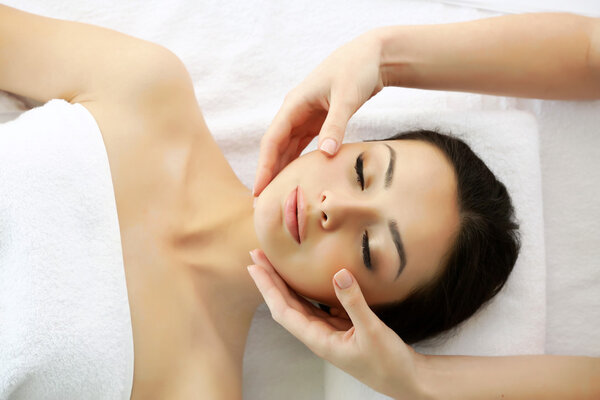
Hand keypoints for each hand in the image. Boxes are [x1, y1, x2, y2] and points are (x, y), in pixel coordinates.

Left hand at [247, 249, 428, 399]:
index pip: (283, 310)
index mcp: (318, 340)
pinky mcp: (342, 327)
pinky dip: (308, 290)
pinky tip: (306, 278)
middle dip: (270, 280)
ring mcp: (329, 331)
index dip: (268, 288)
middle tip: (256, 254)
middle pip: (286, 304)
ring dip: (286, 284)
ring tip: (274, 262)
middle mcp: (318, 335)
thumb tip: (339, 274)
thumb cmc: (389, 363)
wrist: (406, 380)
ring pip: (300, 304)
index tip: (255, 266)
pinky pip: (318, 305)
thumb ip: (354, 303)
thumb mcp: (372, 331)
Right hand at [253, 30, 385, 196]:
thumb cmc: (357, 70)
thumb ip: (336, 125)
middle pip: (275, 148)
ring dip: (282, 171)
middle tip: (262, 203)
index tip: (259, 190)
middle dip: (268, 175)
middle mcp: (295, 112)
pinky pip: (303, 147)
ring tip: (276, 197)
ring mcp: (305, 117)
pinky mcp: (319, 122)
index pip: (272, 141)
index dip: (264, 167)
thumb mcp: (346, 97)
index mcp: (294, 105)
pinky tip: (298, 181)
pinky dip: (299, 163)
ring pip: (288, 149)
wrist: (372, 56)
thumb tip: (326, 154)